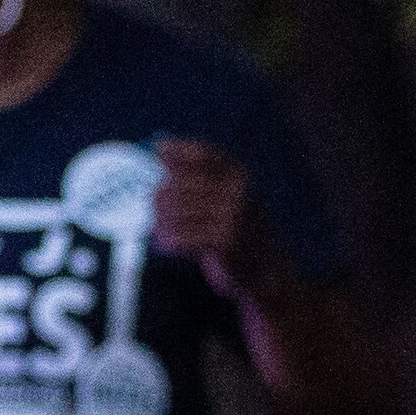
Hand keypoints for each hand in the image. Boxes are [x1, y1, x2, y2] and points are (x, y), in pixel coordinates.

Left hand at [150, 133, 261, 294]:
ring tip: (159, 232)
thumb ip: (196, 176)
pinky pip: (182, 237)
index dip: (179, 149)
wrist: (263, 269)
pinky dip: (168, 241)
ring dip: (160, 224)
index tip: (157, 149)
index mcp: (238, 176)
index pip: (205, 154)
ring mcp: (234, 214)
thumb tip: (160, 146)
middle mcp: (238, 190)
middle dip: (159, 199)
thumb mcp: (222, 198)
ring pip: (176, 212)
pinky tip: (165, 245)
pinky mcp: (226, 240)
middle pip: (179, 185)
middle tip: (152, 212)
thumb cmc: (231, 230)